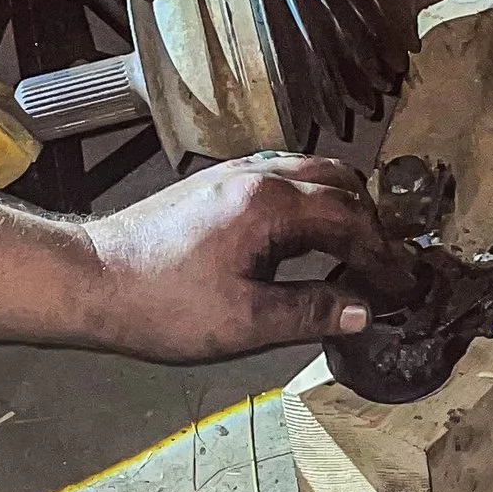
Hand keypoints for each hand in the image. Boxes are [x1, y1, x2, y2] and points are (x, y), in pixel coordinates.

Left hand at [82, 156, 400, 361]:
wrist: (91, 279)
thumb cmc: (161, 304)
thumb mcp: (243, 322)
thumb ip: (309, 312)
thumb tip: (363, 311)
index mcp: (269, 205)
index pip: (350, 217)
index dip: (383, 252)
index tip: (401, 282)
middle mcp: (256, 175)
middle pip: (338, 180)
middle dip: (370, 219)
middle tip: (384, 262)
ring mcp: (232, 173)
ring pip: (309, 170)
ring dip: (341, 202)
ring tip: (354, 244)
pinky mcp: (214, 182)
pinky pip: (281, 173)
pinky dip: (309, 195)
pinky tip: (305, 230)